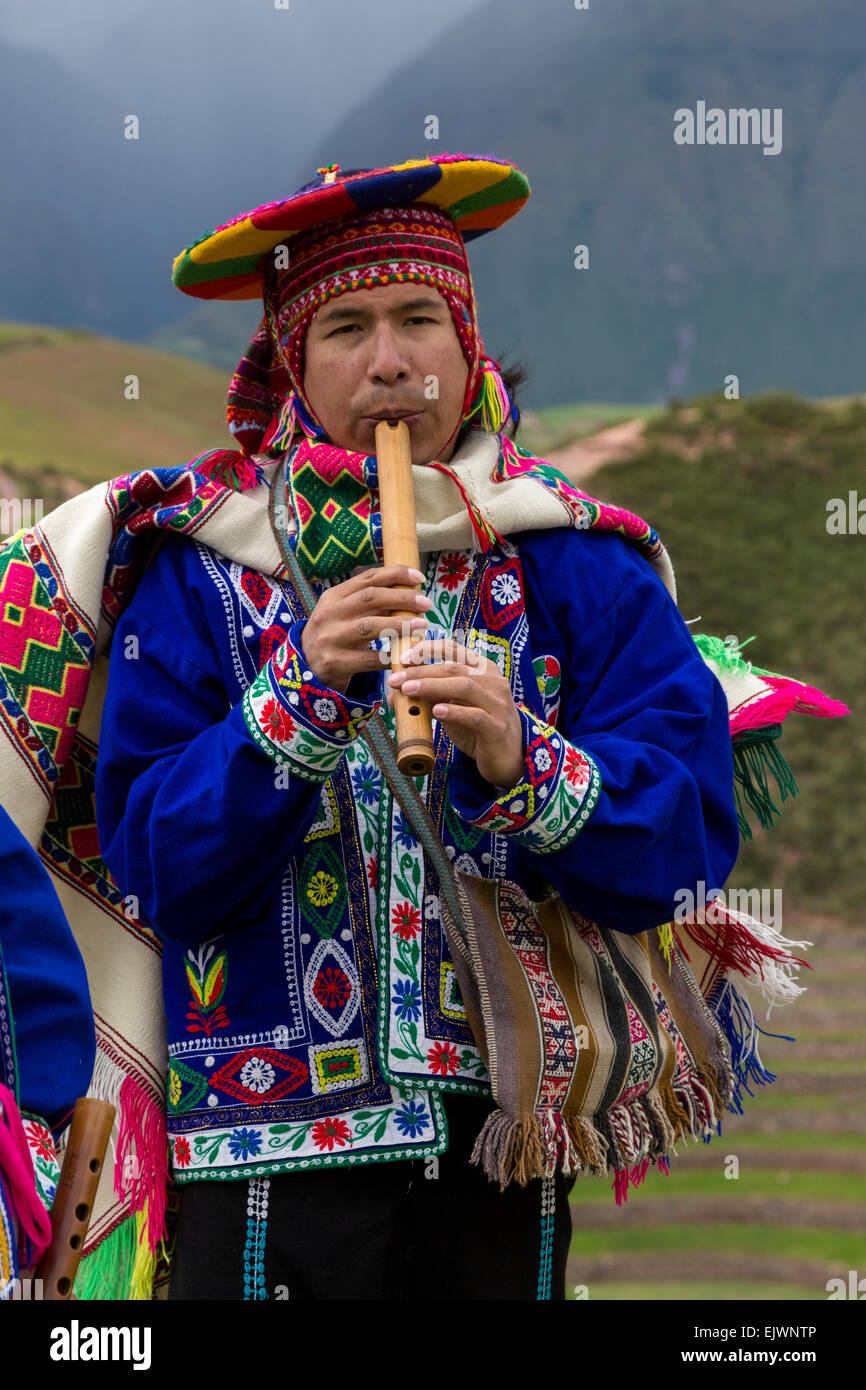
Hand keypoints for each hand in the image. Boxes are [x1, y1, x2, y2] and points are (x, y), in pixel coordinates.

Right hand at [300, 564, 431, 693]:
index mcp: (333, 597)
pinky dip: (391, 656)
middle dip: (402, 597)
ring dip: (400, 624)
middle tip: (426, 603)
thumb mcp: (344, 615)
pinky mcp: (334, 663)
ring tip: (423, 625)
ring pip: (369, 626)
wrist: (304, 671)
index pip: (367, 578)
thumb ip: (371, 604)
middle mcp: (328, 614)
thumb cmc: (334, 638)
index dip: (395, 574)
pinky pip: (370, 660)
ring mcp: (329, 639)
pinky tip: (408, 655)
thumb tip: (408, 589)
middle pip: (370, 597)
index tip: (419, 577)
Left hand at [386, 636, 524, 788]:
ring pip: (464, 687)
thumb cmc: (477, 728)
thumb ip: (430, 696)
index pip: (453, 648)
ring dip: (432, 686)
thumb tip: (395, 694)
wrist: (507, 757)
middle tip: (395, 679)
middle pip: (454, 667)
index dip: (426, 649)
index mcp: (482, 669)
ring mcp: (498, 704)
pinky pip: (475, 715)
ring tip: (408, 690)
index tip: (402, 657)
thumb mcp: (453, 706)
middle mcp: (493, 681)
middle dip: (421, 671)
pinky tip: (436, 712)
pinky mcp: (497, 727)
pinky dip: (454, 711)